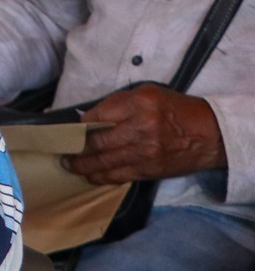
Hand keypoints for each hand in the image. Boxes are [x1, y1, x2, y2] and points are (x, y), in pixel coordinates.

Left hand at [67, 85, 226, 183]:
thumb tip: (88, 117)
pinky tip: (91, 176)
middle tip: (61, 150)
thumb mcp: (147, 94)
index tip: (64, 130)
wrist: (210, 134)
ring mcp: (145, 152)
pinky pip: (119, 176)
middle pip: (97, 142)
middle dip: (75, 148)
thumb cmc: (176, 110)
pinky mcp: (149, 170)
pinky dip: (101, 177)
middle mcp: (141, 128)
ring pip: (104, 162)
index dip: (76, 126)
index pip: (96, 116)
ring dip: (83, 166)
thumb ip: (118, 104)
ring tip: (70, 165)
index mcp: (138, 104)